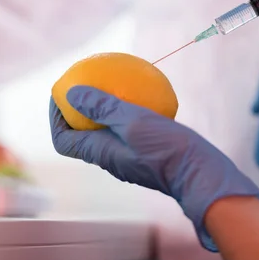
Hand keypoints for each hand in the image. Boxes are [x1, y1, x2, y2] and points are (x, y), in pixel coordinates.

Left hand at [49, 86, 258, 250]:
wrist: (202, 175)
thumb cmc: (168, 150)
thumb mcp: (134, 122)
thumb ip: (104, 107)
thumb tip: (72, 93)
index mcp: (102, 153)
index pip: (64, 139)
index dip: (55, 117)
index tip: (61, 93)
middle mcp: (112, 158)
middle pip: (82, 134)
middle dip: (77, 110)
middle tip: (85, 84)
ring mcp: (131, 157)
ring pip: (107, 132)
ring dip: (103, 110)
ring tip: (112, 85)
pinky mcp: (149, 153)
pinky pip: (130, 130)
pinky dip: (128, 113)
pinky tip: (143, 95)